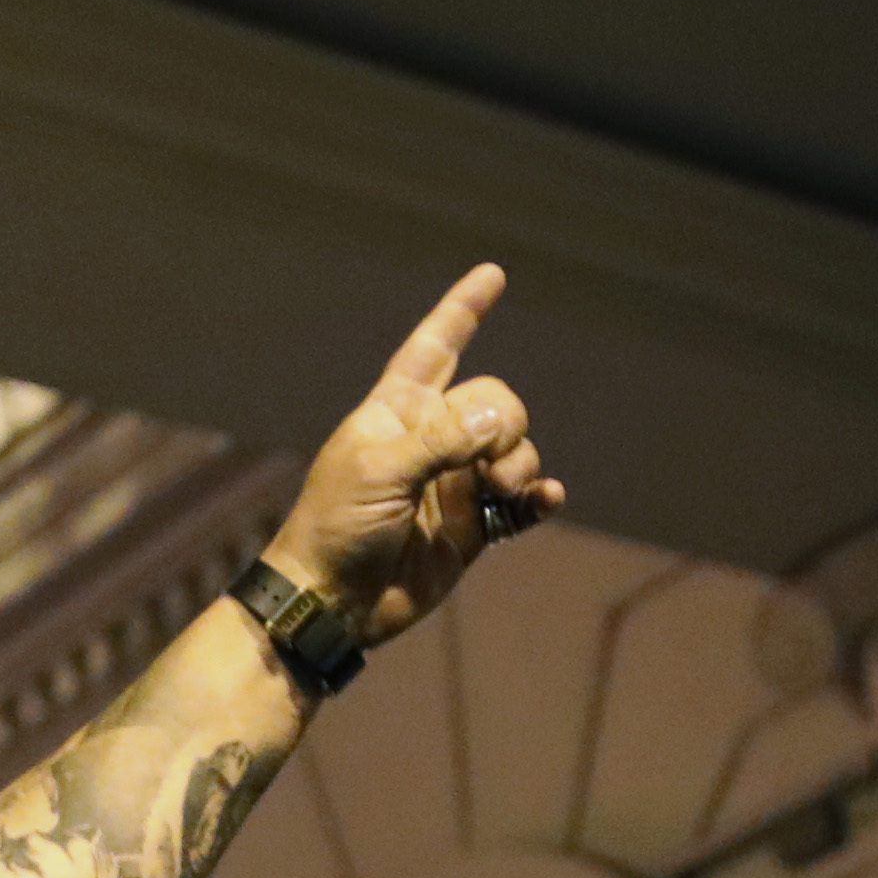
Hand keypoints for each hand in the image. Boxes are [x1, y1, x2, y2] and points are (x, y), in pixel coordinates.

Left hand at [260, 265, 568, 648]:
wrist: (332, 602)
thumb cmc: (336, 528)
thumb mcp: (379, 471)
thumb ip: (442, 439)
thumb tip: (501, 421)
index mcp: (396, 412)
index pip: (433, 348)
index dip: (461, 312)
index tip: (492, 275)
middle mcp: (429, 440)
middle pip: (494, 401)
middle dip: (503, 424)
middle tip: (482, 466)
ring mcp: (453, 482)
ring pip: (514, 449)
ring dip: (519, 465)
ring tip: (496, 494)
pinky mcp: (471, 526)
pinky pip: (522, 500)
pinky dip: (538, 496)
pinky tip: (545, 500)